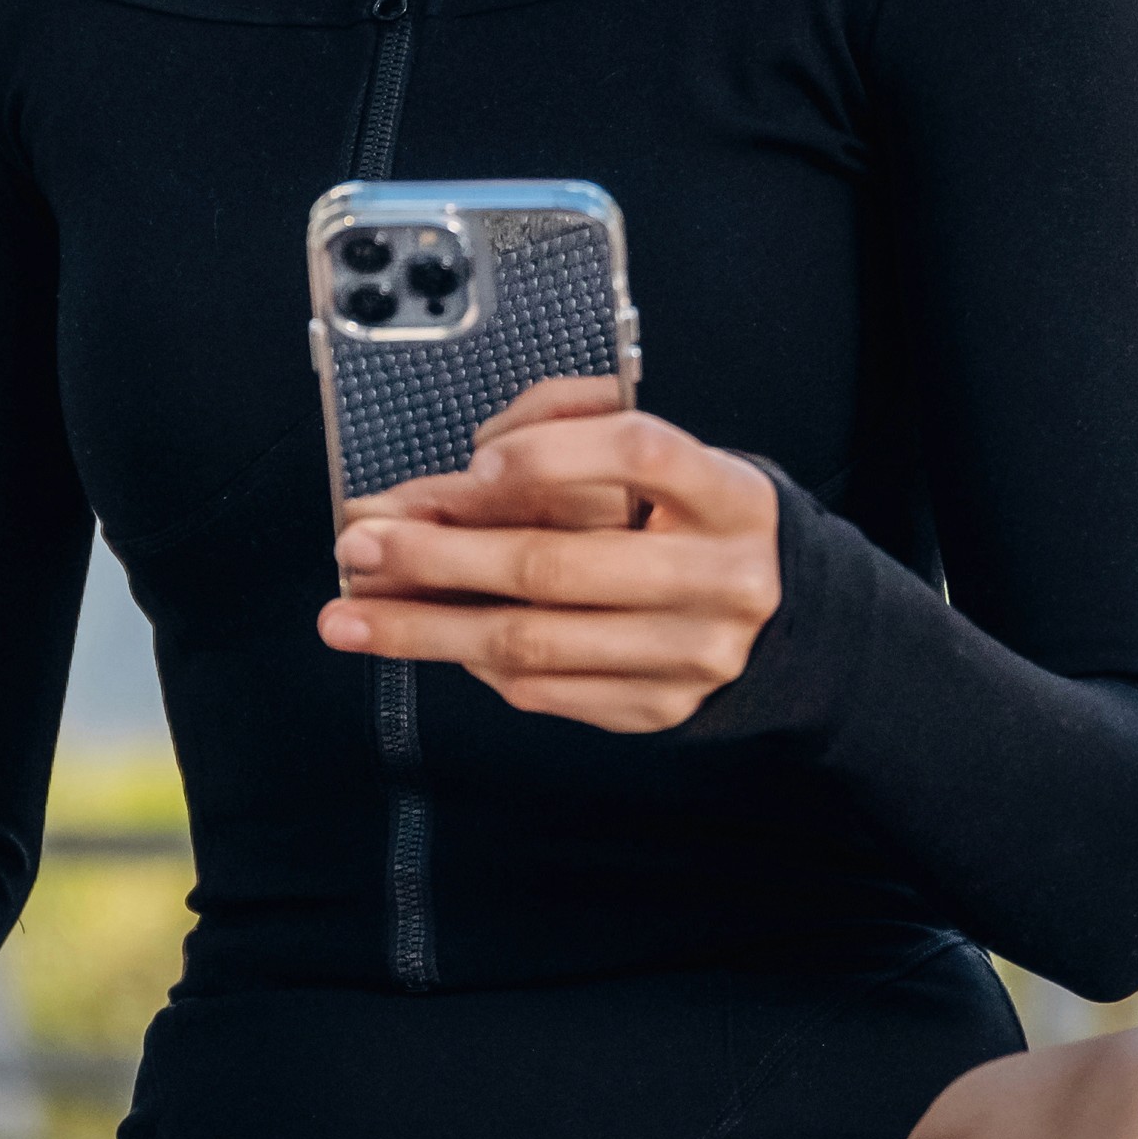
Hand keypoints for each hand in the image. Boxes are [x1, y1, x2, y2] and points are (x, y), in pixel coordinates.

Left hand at [317, 374, 782, 735]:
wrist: (787, 620)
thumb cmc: (697, 519)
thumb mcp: (664, 460)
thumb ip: (571, 431)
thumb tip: (462, 473)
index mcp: (728, 495)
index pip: (639, 454)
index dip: (552, 452)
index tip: (475, 464)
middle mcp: (718, 578)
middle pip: (558, 565)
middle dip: (440, 554)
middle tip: (360, 544)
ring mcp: (688, 654)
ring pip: (533, 642)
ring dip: (426, 627)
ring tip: (350, 614)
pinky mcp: (657, 708)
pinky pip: (543, 689)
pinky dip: (472, 661)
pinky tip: (424, 639)